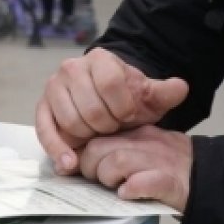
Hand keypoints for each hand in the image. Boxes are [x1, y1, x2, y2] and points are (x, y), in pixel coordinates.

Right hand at [34, 47, 187, 174]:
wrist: (106, 101)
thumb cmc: (127, 98)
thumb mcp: (149, 96)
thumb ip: (165, 92)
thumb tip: (181, 88)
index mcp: (100, 59)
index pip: (110, 83)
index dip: (124, 106)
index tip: (130, 116)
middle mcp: (72, 68)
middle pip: (91, 107)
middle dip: (107, 125)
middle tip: (114, 128)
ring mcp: (54, 87)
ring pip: (70, 120)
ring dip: (88, 135)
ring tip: (99, 134)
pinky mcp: (42, 108)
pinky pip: (45, 130)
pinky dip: (57, 149)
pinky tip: (69, 163)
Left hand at [79, 126, 192, 211]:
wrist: (212, 177)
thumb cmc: (172, 168)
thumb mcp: (144, 150)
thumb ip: (117, 150)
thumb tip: (80, 162)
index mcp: (137, 133)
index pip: (97, 136)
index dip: (83, 155)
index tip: (80, 168)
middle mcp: (145, 142)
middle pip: (100, 148)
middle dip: (91, 168)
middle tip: (99, 181)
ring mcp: (158, 161)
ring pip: (117, 161)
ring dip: (108, 178)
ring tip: (116, 188)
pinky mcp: (170, 182)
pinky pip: (144, 181)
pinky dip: (132, 189)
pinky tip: (130, 194)